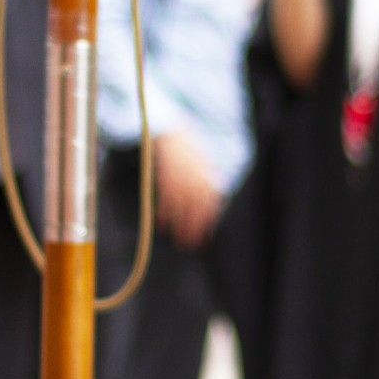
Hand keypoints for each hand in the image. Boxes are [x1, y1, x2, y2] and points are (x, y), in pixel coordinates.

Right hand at [153, 132, 221, 250]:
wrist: (173, 133)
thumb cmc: (189, 148)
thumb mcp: (206, 163)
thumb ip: (210, 182)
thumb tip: (216, 201)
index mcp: (209, 179)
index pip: (211, 208)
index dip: (207, 224)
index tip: (204, 237)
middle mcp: (197, 183)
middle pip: (198, 213)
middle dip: (194, 230)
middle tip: (191, 245)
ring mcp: (182, 182)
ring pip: (182, 210)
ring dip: (180, 227)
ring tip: (178, 241)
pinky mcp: (167, 180)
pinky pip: (166, 201)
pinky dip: (164, 213)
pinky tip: (162, 224)